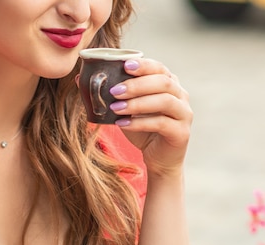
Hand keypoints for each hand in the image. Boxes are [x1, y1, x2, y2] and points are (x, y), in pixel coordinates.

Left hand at [109, 58, 192, 177]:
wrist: (158, 160)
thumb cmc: (143, 131)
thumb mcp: (125, 110)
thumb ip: (110, 95)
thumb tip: (80, 79)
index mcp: (169, 84)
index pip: (159, 68)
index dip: (143, 65)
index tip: (124, 65)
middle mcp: (180, 96)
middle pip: (163, 82)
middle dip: (137, 85)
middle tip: (114, 90)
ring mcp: (184, 114)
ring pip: (164, 101)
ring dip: (138, 102)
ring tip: (116, 108)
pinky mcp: (181, 133)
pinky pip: (162, 123)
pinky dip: (140, 123)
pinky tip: (123, 124)